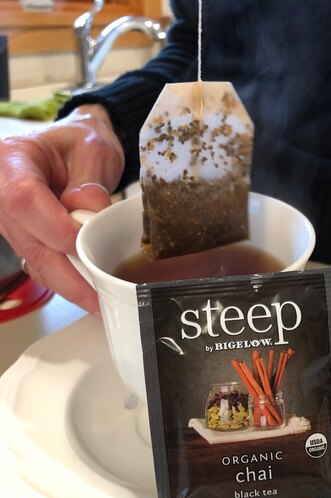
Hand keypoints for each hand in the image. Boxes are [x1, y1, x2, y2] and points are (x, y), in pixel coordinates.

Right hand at [0, 104, 124, 311]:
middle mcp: (2, 192)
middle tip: (98, 296)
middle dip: (65, 275)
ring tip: (99, 299)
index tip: (86, 244)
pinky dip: (66, 280)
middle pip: (27, 241)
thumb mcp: (93, 149)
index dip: (55, 228)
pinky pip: (41, 263)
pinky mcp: (24, 236)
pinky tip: (88, 290)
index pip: (25, 200)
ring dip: (68, 284)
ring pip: (34, 260)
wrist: (72, 148)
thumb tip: (89, 212)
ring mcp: (10, 219)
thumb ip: (91, 181)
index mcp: (13, 159)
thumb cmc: (80, 142)